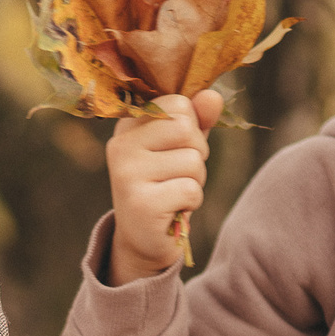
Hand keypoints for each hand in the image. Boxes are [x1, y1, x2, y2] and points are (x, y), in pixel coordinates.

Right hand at [104, 89, 222, 285]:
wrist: (144, 239)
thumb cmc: (166, 185)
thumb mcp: (182, 148)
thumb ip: (198, 120)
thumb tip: (213, 96)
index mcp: (129, 125)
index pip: (179, 104)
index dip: (192, 128)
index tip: (174, 150)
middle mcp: (121, 145)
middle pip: (187, 129)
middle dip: (197, 155)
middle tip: (177, 175)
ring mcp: (127, 174)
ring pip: (192, 161)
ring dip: (195, 181)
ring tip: (173, 193)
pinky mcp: (140, 203)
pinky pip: (190, 189)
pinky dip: (191, 202)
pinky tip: (172, 210)